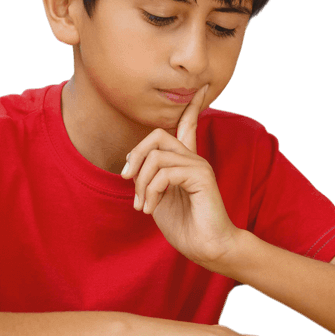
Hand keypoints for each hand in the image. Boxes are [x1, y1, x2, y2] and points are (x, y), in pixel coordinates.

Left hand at [120, 85, 240, 268]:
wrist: (208, 248)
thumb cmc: (185, 226)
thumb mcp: (158, 198)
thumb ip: (148, 178)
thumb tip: (132, 166)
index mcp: (185, 162)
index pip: (187, 125)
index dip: (191, 106)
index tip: (202, 87)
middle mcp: (193, 159)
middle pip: (157, 134)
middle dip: (134, 156)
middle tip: (126, 180)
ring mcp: (199, 165)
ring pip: (156, 155)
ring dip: (140, 183)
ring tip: (142, 205)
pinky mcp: (201, 176)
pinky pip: (164, 172)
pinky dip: (150, 191)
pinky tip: (151, 209)